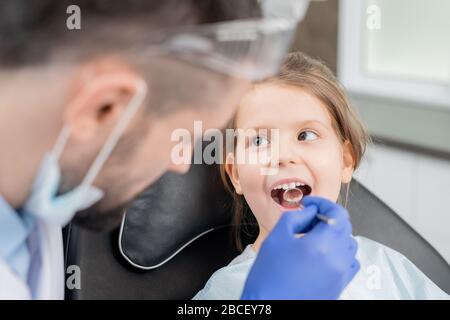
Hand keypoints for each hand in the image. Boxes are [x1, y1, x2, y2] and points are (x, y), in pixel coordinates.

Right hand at [241, 196, 358, 299]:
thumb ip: (296, 217)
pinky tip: (321, 254)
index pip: (337, 213)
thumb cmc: (268, 277)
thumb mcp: (276, 237)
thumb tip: (310, 211)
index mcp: (323, 244)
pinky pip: (349, 262)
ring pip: (348, 244)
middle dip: (326, 218)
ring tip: (312, 238)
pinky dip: (339, 253)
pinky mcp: (340, 286)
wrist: (269, 306)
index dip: (323, 203)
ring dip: (333, 235)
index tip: (309, 204)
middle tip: (306, 220)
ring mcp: (341, 274)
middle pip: (343, 227)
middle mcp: (337, 259)